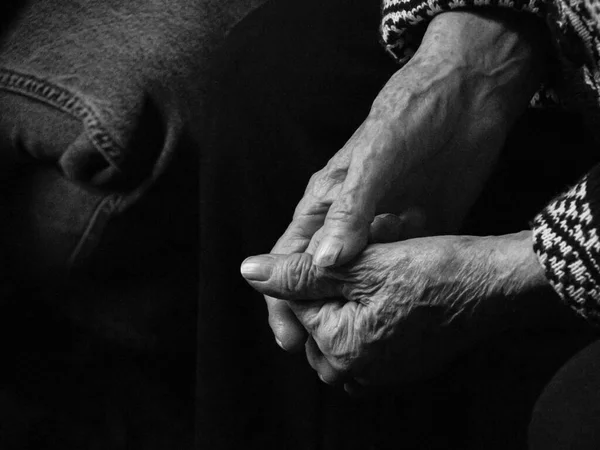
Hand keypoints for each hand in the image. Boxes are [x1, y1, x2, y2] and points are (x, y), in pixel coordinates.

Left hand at [243, 231, 549, 386]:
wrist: (496, 286)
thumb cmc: (434, 270)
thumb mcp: (360, 263)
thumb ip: (299, 272)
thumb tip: (249, 271)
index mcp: (340, 348)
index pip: (294, 306)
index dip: (313, 269)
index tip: (345, 251)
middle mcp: (357, 370)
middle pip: (315, 322)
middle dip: (329, 287)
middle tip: (363, 262)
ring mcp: (382, 372)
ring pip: (339, 331)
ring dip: (346, 301)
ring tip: (376, 274)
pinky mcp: (402, 364)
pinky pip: (364, 342)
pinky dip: (365, 316)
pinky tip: (387, 294)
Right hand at [263, 10, 547, 350]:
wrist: (467, 97)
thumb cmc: (410, 117)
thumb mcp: (376, 159)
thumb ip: (350, 209)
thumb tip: (325, 261)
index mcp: (325, 202)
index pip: (291, 257)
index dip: (283, 298)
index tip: (289, 339)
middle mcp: (348, 221)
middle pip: (321, 277)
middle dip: (317, 314)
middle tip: (325, 355)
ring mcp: (383, 229)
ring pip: (358, 280)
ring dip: (353, 309)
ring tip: (359, 346)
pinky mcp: (416, 232)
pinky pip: (396, 271)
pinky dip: (392, 292)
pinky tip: (398, 314)